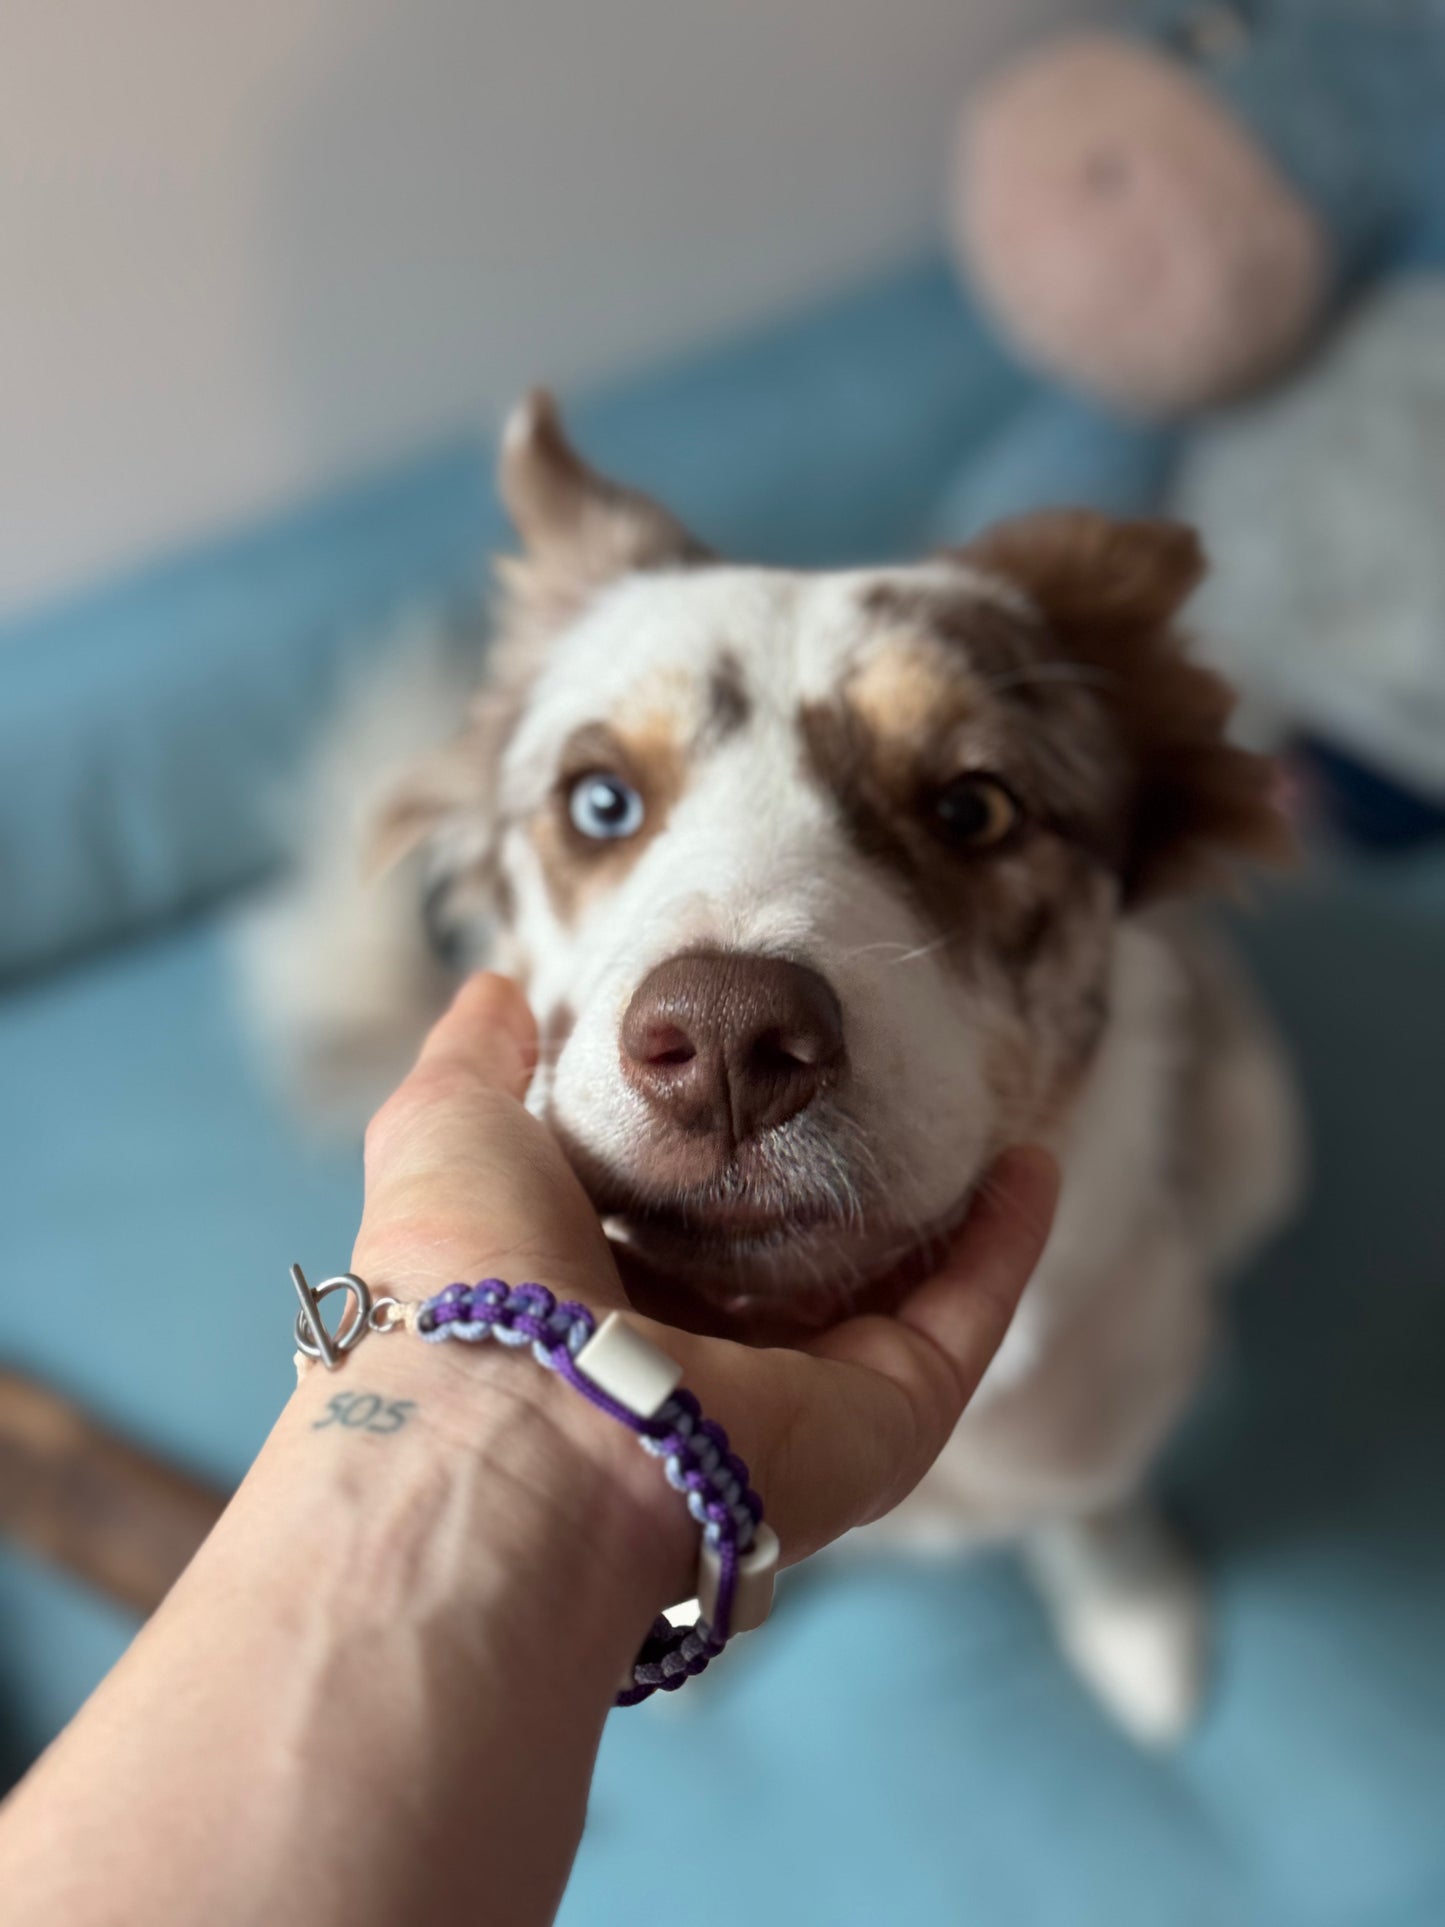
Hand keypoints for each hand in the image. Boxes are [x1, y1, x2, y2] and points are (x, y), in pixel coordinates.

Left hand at [349, 973, 1058, 1574]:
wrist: (518, 1426)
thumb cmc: (469, 1272)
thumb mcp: (448, 1128)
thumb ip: (475, 1059)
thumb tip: (494, 988)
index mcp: (600, 1300)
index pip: (683, 1218)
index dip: (726, 1147)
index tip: (769, 1074)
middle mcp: (704, 1360)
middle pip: (800, 1263)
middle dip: (848, 1186)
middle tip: (899, 1091)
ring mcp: (801, 1399)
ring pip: (898, 1292)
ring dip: (948, 1212)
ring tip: (984, 1115)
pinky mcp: (882, 1421)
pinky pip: (963, 1319)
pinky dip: (1005, 1247)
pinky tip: (1033, 1165)